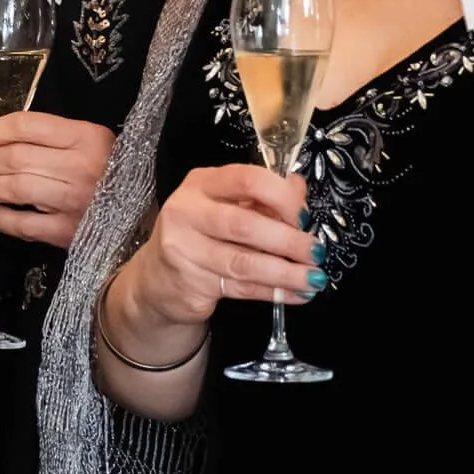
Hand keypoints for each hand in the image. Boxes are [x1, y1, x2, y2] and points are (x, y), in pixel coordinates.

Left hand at [0, 111, 115, 247]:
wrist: (141, 221)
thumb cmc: (110, 174)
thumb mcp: (92, 142)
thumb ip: (53, 136)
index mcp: (87, 137)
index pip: (25, 125)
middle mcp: (81, 166)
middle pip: (14, 156)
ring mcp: (73, 202)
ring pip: (13, 187)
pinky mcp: (66, 233)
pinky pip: (21, 223)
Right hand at [121, 162, 318, 332]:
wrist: (158, 278)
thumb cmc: (199, 234)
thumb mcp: (226, 205)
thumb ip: (262, 197)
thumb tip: (298, 189)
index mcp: (201, 184)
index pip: (247, 180)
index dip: (282, 198)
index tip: (303, 217)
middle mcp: (187, 212)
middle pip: (245, 224)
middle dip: (288, 241)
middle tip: (315, 252)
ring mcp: (185, 250)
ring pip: (244, 262)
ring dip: (286, 273)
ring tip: (313, 277)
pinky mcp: (190, 284)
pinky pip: (242, 289)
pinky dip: (275, 292)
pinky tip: (297, 293)